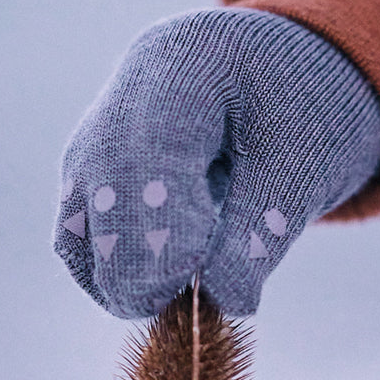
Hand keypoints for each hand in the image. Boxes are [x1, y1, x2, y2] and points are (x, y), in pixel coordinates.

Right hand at [54, 8, 379, 317]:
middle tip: (183, 311)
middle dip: (135, 267)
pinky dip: (110, 270)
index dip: (163, 231)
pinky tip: (156, 288)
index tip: (192, 289)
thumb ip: (260, 232)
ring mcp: (96, 139)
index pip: (148, 156)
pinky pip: (78, 234)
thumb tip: (225, 304)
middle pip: (100, 193)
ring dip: (117, 277)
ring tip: (173, 304)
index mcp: (182, 68)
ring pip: (77, 224)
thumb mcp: (302, 164)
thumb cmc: (294, 111)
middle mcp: (121, 100)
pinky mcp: (90, 174)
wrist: (263, 78)